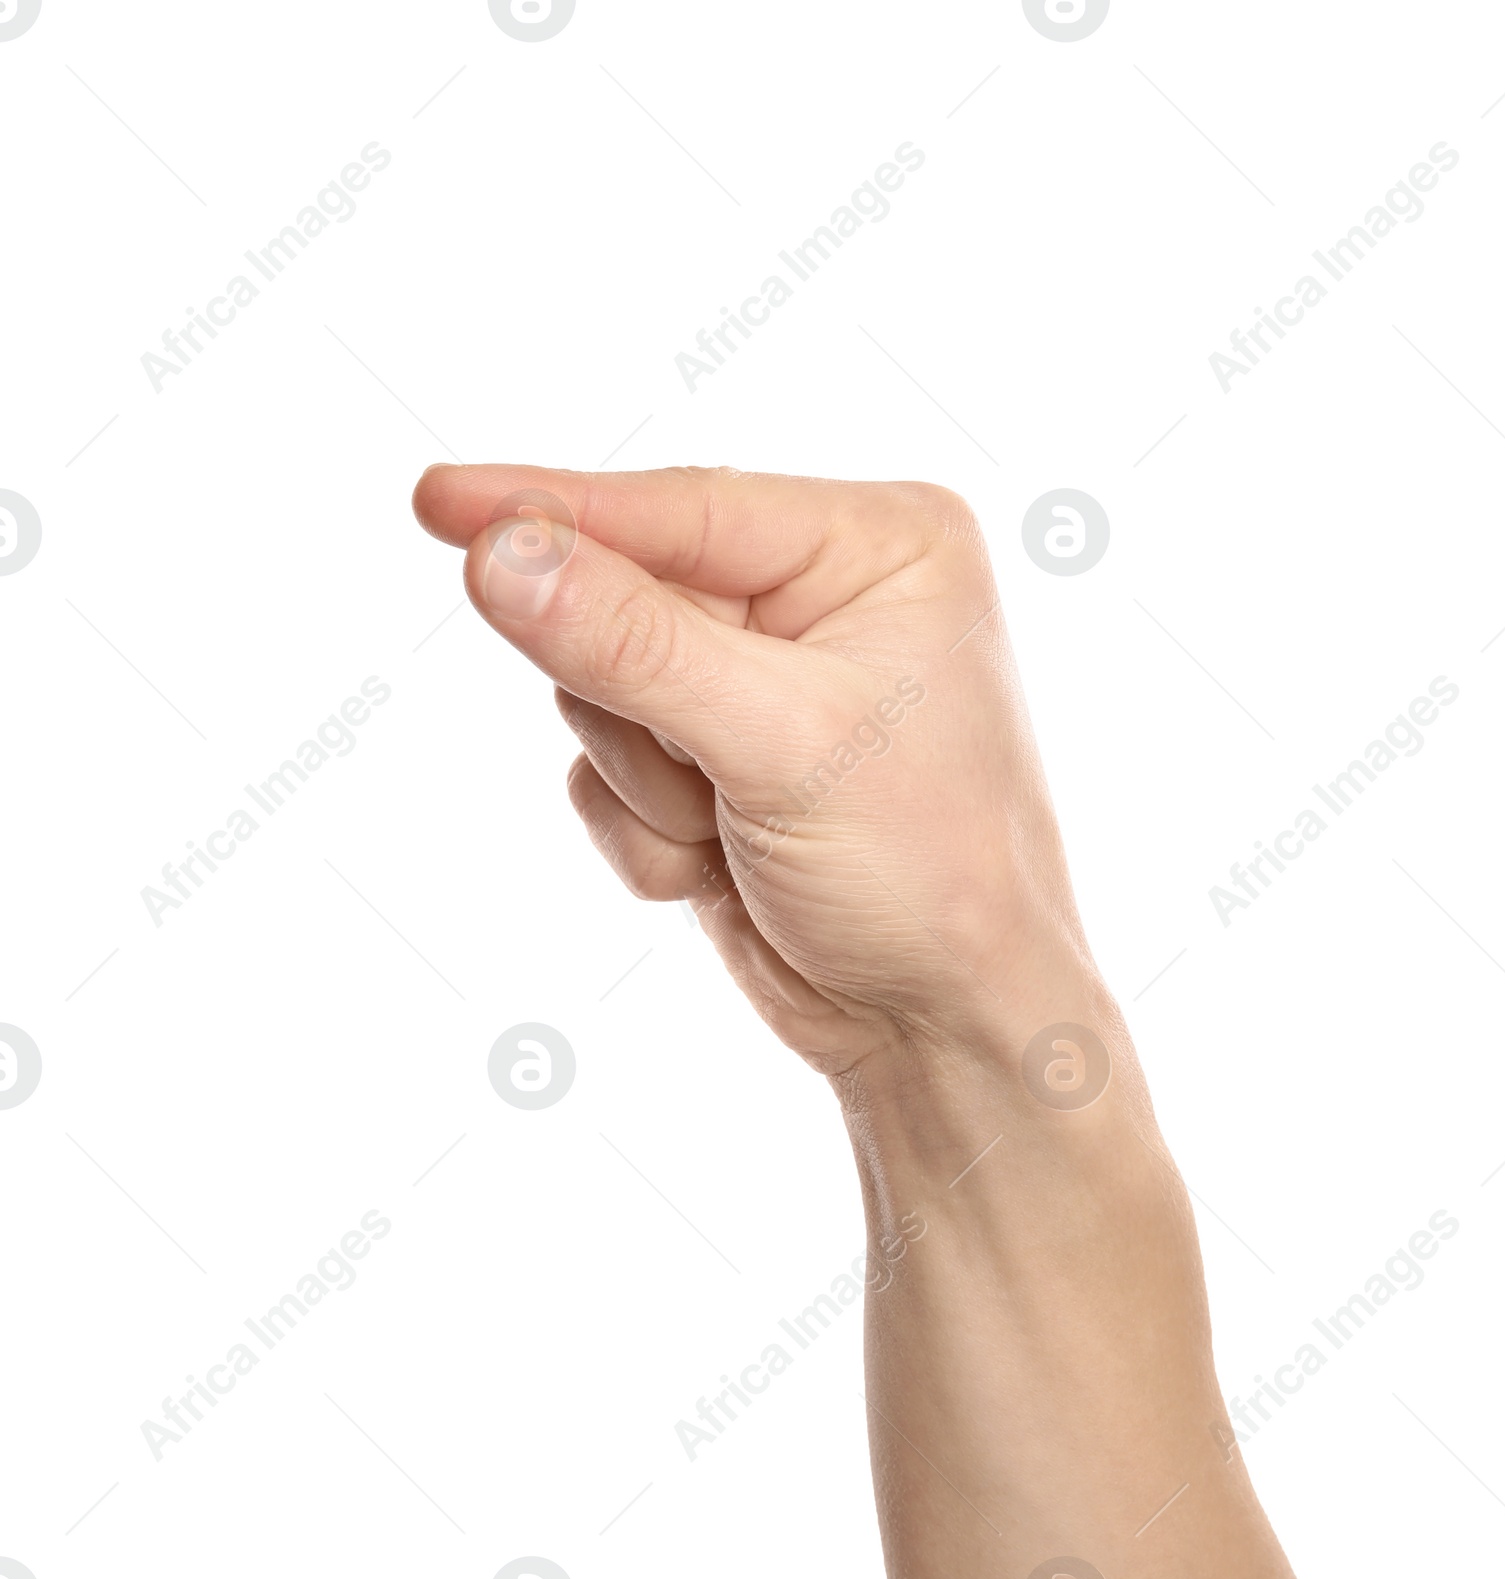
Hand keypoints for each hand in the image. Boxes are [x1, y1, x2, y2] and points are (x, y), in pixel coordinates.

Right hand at [412, 463, 1098, 1084]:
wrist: (944, 1028)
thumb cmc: (926, 873)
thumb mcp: (782, 744)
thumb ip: (630, 643)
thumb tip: (495, 553)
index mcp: (876, 544)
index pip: (682, 507)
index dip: (553, 510)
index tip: (439, 501)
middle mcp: (818, 595)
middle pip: (624, 595)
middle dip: (644, 708)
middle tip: (707, 773)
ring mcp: (759, 680)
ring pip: (598, 690)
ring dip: (652, 782)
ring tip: (741, 830)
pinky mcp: (714, 758)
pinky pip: (603, 769)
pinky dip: (647, 831)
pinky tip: (726, 864)